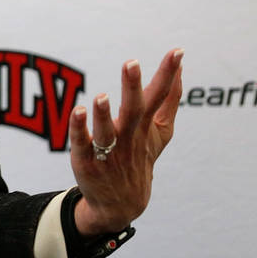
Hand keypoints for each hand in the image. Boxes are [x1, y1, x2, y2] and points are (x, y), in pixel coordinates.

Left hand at [67, 48, 182, 234]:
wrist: (121, 205)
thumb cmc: (138, 158)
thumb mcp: (158, 132)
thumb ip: (167, 102)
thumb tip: (179, 71)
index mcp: (145, 127)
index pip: (158, 98)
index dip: (168, 75)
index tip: (177, 52)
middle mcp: (128, 137)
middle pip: (132, 112)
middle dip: (132, 88)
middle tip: (131, 63)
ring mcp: (108, 151)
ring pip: (107, 132)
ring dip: (104, 115)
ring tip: (102, 96)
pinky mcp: (86, 161)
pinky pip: (82, 143)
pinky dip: (79, 129)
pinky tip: (77, 111)